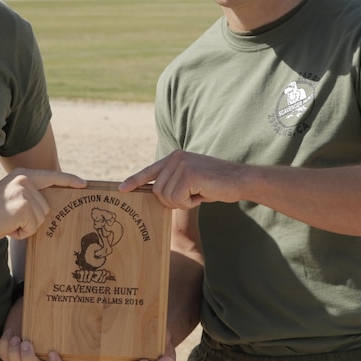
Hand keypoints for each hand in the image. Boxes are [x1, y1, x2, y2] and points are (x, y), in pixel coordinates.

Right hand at [0, 169, 85, 241]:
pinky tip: (7, 226)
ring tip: (7, 221)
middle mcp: (25, 179)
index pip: (51, 176)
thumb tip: (46, 208)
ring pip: (42, 218)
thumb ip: (28, 196)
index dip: (68, 181)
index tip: (84, 184)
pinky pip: (34, 227)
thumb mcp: (10, 197)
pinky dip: (22, 232)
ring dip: (26, 226)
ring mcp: (25, 191)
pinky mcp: (24, 206)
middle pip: (46, 207)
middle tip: (9, 217)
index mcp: (22, 174)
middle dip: (32, 219)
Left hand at [0, 298, 71, 360]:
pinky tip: (10, 332)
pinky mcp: (10, 352)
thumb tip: (81, 303)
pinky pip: (5, 357)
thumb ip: (64, 316)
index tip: (52, 353)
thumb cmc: (45, 308)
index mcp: (57, 354)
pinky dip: (5, 346)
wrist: (26, 302)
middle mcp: (41, 360)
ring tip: (16, 338)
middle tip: (26, 343)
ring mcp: (25, 358)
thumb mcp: (55, 312)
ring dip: (15, 355)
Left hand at [120, 150, 241, 208]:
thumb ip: (174, 182)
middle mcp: (175, 158)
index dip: (135, 181)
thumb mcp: (191, 180)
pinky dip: (191, 203)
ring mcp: (181, 165)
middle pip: (157, 192)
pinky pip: (178, 200)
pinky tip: (203, 193)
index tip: (121, 189)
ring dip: (183, 202)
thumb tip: (157, 194)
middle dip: (174, 201)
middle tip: (193, 195)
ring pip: (167, 198)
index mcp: (174, 158)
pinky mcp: (188, 174)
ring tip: (199, 192)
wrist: (240, 180)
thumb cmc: (217, 184)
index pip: (150, 171)